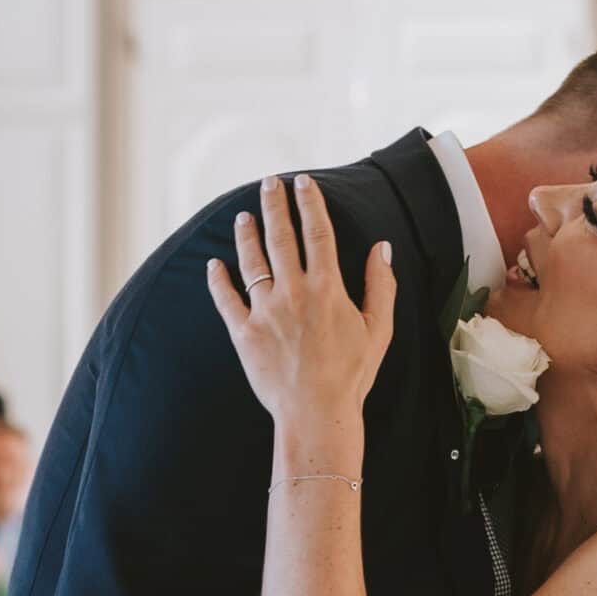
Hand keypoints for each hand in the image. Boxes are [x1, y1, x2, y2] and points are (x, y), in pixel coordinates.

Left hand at [207, 173, 394, 429]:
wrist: (316, 413)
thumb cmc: (352, 375)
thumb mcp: (379, 330)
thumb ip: (382, 285)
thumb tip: (382, 248)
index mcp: (327, 288)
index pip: (318, 233)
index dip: (310, 203)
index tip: (303, 182)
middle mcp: (293, 292)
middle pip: (281, 237)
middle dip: (275, 205)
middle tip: (269, 182)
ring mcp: (265, 312)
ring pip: (251, 262)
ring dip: (247, 235)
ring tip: (244, 215)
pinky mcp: (244, 333)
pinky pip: (227, 300)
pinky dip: (218, 280)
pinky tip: (214, 264)